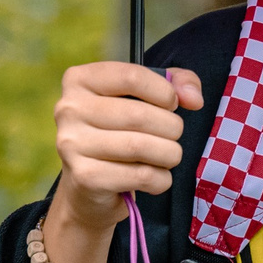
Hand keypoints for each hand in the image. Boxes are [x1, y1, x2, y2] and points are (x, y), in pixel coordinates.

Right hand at [50, 62, 205, 231]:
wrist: (89, 186)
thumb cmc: (121, 131)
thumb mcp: (145, 97)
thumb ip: (176, 83)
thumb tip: (193, 98)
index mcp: (80, 80)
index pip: (132, 76)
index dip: (165, 92)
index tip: (172, 104)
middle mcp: (68, 109)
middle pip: (140, 114)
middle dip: (172, 128)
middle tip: (173, 136)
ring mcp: (72, 144)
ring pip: (142, 147)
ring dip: (169, 154)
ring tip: (167, 156)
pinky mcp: (85, 177)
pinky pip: (141, 176)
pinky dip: (161, 179)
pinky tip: (155, 177)